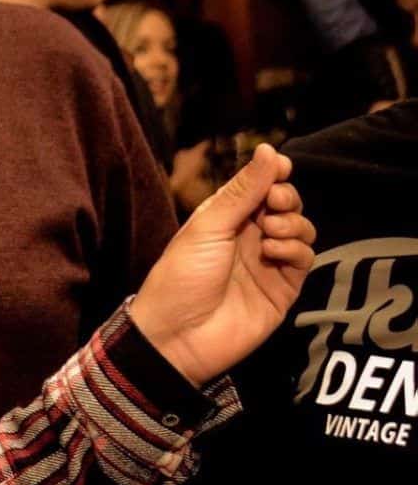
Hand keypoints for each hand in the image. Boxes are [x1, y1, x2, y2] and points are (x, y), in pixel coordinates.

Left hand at [130, 143, 316, 384]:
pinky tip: (275, 251)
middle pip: (286, 204)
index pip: (260, 186)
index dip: (274, 174)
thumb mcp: (208, 226)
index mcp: (224, 217)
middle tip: (273, 203)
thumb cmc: (182, 276)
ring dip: (292, 223)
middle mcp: (248, 236)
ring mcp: (268, 262)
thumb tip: (270, 150)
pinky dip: (297, 249)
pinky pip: (305, 259)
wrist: (179, 334)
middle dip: (286, 197)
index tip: (281, 167)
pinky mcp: (283, 288)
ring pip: (302, 229)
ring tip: (270, 232)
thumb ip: (243, 190)